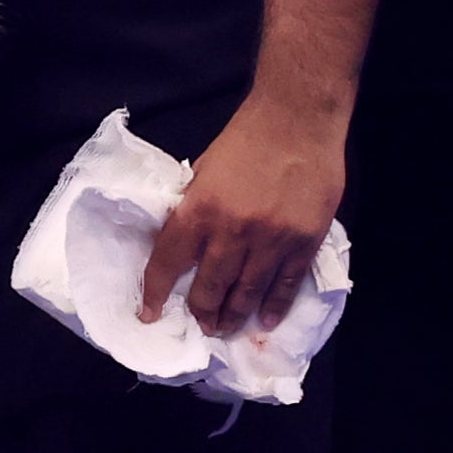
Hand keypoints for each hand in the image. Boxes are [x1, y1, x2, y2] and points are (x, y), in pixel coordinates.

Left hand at [146, 93, 344, 336]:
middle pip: (211, 286)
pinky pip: (286, 285)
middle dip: (202, 312)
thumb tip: (185, 243)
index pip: (168, 261)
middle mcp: (233, 231)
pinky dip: (275, 306)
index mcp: (199, 210)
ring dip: (234, 315)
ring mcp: (272, 241)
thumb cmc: (245, 142)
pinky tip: (266, 321)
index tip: (148, 314)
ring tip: (224, 329)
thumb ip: (195, 209)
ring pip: (248, 292)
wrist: (296, 123)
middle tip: (200, 326)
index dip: (156, 292)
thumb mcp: (204, 172)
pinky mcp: (304, 243)